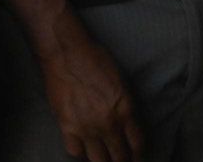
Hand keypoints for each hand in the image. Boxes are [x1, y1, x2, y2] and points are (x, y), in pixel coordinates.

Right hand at [37, 16, 143, 161]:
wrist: (65, 52)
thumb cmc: (94, 59)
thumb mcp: (121, 82)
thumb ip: (124, 107)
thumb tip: (125, 123)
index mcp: (125, 110)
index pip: (136, 144)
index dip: (137, 154)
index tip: (134, 156)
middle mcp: (108, 124)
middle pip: (120, 156)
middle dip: (122, 161)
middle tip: (120, 160)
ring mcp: (87, 127)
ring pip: (99, 160)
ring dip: (103, 160)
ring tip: (103, 158)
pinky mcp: (67, 126)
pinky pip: (75, 151)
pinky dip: (80, 151)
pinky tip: (82, 146)